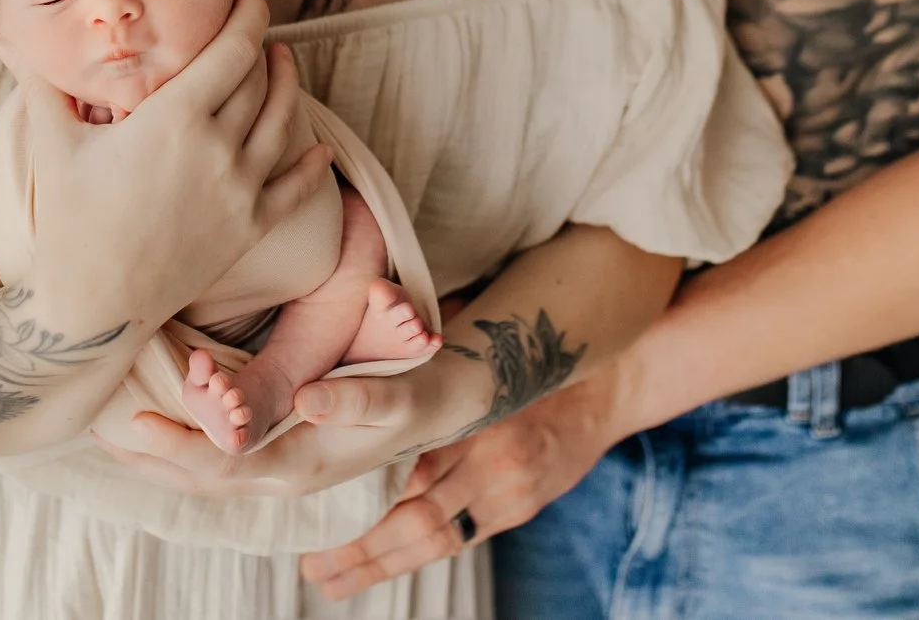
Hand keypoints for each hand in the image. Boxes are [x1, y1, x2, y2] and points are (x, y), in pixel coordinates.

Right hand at [19, 0, 330, 330]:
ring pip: (282, 122)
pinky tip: (319, 148)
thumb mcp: (53, 143)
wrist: (93, 304)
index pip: (233, 47)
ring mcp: (239, 190)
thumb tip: (13, 37)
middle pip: (259, 78)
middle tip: (257, 18)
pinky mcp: (249, 228)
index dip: (249, 10)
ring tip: (284, 62)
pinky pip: (295, 189)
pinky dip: (311, 165)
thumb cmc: (70, 220)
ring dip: (289, 86)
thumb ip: (42, 83)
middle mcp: (218, 147)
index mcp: (175, 117)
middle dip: (263, 41)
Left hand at [94, 353, 485, 499]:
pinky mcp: (277, 455)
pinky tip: (151, 428)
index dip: (179, 447)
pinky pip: (216, 462)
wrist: (438, 405)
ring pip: (204, 473)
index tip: (138, 423)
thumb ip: (356, 401)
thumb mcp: (397, 394)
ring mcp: (280, 468)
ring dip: (157, 456)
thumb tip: (308, 402)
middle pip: (203, 477)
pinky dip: (180, 448)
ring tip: (110, 431)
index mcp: (303, 462)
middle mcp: (285, 473)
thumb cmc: (414, 390)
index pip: (224, 465)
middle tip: (100, 430)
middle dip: (151, 458)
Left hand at [298, 370, 626, 598]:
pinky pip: (458, 540)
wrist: (606, 390)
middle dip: (361, 545)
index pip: (411, 461)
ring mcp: (507, 494)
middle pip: (417, 516)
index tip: (313, 500)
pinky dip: (414, 555)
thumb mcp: (482, 344)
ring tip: (331, 579)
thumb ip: (429, 352)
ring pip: (434, 540)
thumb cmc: (529, 358)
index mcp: (479, 416)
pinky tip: (378, 567)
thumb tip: (364, 338)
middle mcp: (493, 462)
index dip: (361, 488)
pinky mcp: (517, 512)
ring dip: (380, 565)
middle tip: (312, 562)